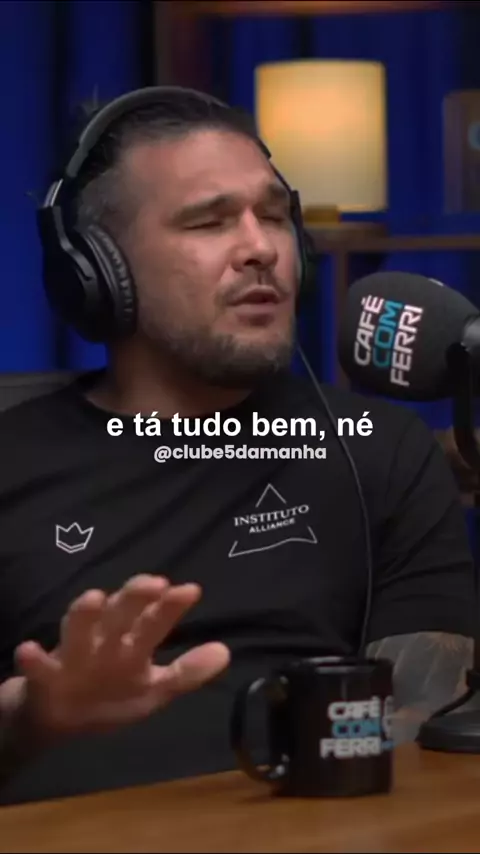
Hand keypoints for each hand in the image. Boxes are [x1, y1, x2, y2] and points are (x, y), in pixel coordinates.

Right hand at [11, 575, 229, 735]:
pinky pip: (37, 667)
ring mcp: (73, 655)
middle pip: (120, 614)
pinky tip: (29, 650)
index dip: (171, 606)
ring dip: (85, 614)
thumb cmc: (111, 695)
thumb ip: (187, 673)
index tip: (191, 591)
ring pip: (79, 629)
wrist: (58, 720)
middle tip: (154, 583)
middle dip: (135, 597)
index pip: (154, 619)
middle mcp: (105, 640)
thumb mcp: (154, 690)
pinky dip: (32, 659)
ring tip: (96, 597)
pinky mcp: (44, 676)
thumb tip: (225, 652)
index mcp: (132, 643)